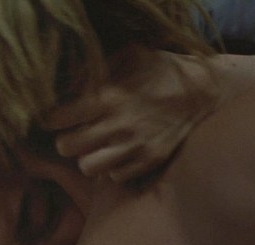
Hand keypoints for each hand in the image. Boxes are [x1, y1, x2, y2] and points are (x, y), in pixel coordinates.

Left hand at [44, 50, 219, 181]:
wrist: (201, 91)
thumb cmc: (160, 70)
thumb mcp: (127, 56)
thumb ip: (94, 69)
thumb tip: (66, 83)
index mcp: (107, 96)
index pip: (58, 118)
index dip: (52, 118)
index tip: (56, 117)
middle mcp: (118, 125)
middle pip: (66, 146)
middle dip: (65, 140)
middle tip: (74, 133)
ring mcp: (135, 146)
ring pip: (87, 167)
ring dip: (87, 158)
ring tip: (94, 148)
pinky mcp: (149, 161)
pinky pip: (115, 177)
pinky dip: (113, 168)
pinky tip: (119, 154)